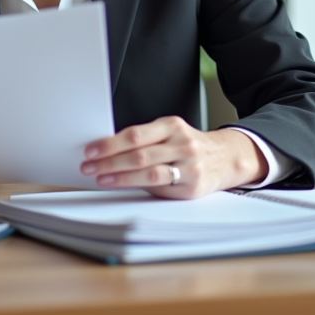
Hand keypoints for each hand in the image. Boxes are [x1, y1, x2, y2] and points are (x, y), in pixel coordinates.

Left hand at [80, 116, 266, 198]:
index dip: (110, 144)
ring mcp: (189, 167)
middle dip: (109, 162)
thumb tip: (107, 151)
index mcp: (172, 126)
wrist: (225, 158)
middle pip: (139, 155)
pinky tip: (125, 187)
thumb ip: (144, 140)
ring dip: (120, 177)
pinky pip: (161, 188)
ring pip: (149, 173)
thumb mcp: (171, 133)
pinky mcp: (192, 187)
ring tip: (102, 178)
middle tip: (89, 166)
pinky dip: (139, 188)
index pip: (135, 135)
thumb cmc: (188, 146)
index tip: (91, 150)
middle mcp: (182, 144)